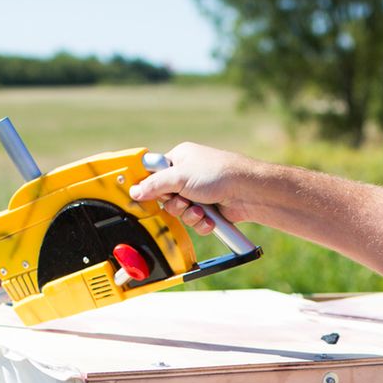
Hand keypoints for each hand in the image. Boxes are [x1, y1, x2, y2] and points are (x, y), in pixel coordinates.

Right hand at [129, 143, 259, 235]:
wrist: (247, 191)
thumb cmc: (218, 174)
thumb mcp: (179, 176)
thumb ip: (154, 184)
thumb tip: (135, 190)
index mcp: (179, 159)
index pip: (155, 174)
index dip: (152, 187)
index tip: (149, 195)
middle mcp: (188, 175)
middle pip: (166, 198)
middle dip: (175, 205)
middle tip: (184, 202)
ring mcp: (199, 193)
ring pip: (181, 212)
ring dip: (189, 215)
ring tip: (200, 210)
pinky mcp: (209, 209)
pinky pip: (195, 221)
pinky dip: (201, 223)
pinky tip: (209, 219)